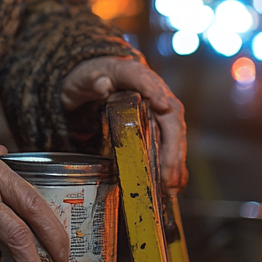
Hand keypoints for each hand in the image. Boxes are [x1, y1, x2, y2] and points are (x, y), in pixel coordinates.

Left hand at [60, 55, 187, 194]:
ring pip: (175, 134)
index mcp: (134, 73)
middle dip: (172, 147)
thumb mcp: (86, 77)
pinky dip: (175, 165)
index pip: (146, 81)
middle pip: (171, 116)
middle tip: (168, 176)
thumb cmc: (92, 77)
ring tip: (171, 188)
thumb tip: (101, 85)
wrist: (96, 79)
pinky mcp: (159, 125)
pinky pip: (172, 145)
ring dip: (176, 162)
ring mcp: (160, 108)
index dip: (156, 92)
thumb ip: (92, 80)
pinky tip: (174, 186)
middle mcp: (154, 91)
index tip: (162, 106)